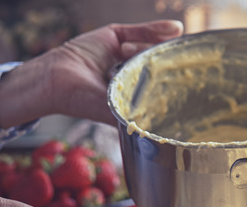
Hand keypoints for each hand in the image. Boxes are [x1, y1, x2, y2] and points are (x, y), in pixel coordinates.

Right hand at [0, 20, 183, 126]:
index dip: (169, 84)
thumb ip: (130, 118)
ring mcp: (118, 52)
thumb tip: (154, 138)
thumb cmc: (77, 100)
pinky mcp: (113, 35)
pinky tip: (175, 30)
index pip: (153, 85)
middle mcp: (123, 71)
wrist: (54, 81)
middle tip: (191, 66)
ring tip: (182, 51)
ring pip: (147, 46)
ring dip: (164, 48)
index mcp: (124, 90)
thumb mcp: (110, 111)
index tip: (189, 84)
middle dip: (170, 65)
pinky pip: (138, 31)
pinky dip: (156, 29)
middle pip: (153, 64)